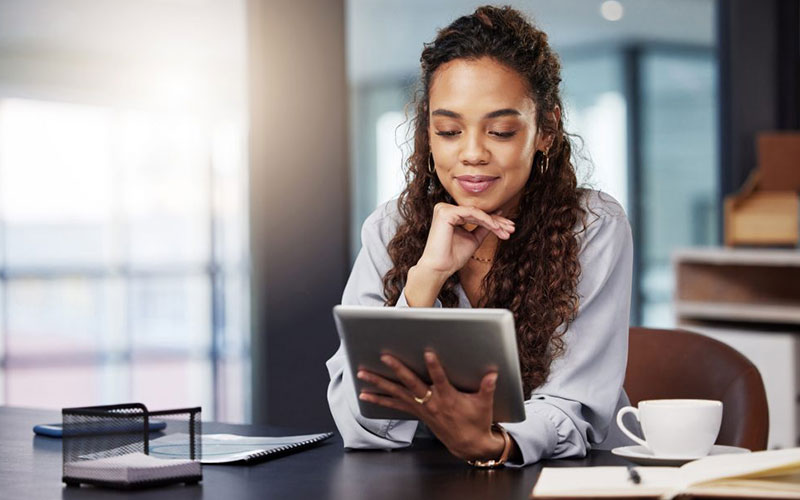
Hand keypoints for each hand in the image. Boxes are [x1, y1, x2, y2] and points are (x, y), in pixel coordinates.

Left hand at [356, 351, 504, 460]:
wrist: (468, 445)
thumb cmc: (476, 421)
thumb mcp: (484, 405)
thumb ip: (487, 388)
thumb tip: (493, 374)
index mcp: (448, 398)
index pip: (440, 379)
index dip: (434, 367)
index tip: (428, 353)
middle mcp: (431, 402)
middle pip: (411, 384)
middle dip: (397, 369)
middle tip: (384, 357)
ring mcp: (421, 408)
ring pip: (396, 393)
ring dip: (378, 383)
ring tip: (362, 374)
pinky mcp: (416, 413)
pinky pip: (394, 405)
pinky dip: (379, 400)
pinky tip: (365, 395)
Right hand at [417, 203, 514, 277]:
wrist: (440, 268)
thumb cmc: (453, 257)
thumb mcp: (473, 239)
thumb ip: (483, 228)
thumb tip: (498, 216)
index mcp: (450, 214)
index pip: (476, 215)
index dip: (494, 221)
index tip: (508, 228)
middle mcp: (445, 209)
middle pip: (477, 213)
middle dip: (497, 221)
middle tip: (512, 228)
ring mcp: (444, 209)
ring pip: (476, 212)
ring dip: (494, 222)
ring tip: (506, 231)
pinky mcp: (445, 212)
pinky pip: (472, 213)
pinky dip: (486, 220)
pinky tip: (496, 228)